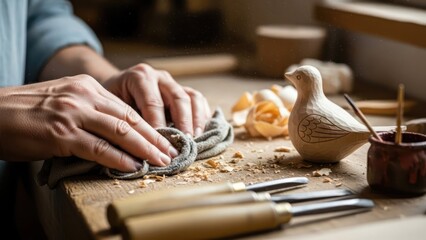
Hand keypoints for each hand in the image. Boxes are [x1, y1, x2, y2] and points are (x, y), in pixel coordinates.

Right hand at [0, 75, 177, 171]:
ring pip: (120, 131)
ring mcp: (73, 113)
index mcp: (87, 87)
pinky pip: (98, 147)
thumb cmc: (28, 112)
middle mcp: (84, 96)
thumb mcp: (65, 103)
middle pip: (129, 119)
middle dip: (154, 137)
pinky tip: (133, 166)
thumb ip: (91, 113)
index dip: (149, 126)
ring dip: (144, 148)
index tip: (164, 139)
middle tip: (172, 151)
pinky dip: (118, 158)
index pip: (126, 109)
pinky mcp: (61, 133)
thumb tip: (118, 135)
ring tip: (161, 161)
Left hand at [102, 64, 210, 136]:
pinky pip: (198, 100)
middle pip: (177, 98)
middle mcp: (159, 77)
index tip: (160, 146)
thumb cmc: (111, 102)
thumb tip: (137, 148)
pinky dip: (202, 116)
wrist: (116, 88)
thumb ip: (124, 122)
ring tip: (195, 140)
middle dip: (182, 123)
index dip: (158, 125)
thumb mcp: (111, 109)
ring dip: (196, 120)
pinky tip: (200, 133)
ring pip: (192, 97)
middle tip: (183, 143)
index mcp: (140, 77)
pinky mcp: (183, 90)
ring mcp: (173, 83)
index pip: (153, 103)